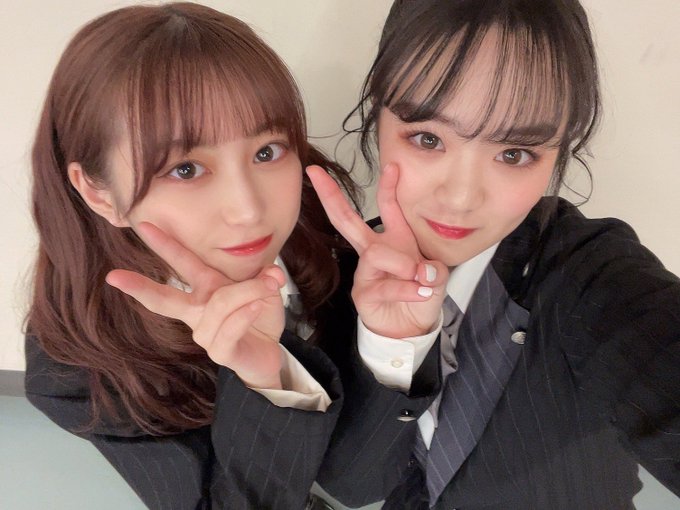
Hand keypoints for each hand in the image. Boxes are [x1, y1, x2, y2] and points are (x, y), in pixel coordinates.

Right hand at [106, 222, 285, 388]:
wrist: (268, 353)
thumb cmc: (258, 318)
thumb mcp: (265, 291)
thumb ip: (266, 278)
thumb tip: (271, 273)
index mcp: (205, 289)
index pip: (181, 263)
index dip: (163, 244)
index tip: (142, 225)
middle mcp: (198, 311)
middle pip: (164, 299)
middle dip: (140, 286)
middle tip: (114, 276)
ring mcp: (205, 334)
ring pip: (220, 304)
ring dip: (248, 292)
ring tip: (269, 288)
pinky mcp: (220, 351)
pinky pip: (229, 328)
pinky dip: (245, 314)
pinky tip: (257, 307)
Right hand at [307, 163, 447, 337]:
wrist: (410, 327)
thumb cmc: (419, 295)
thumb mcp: (435, 277)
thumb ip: (433, 270)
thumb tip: (422, 270)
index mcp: (394, 240)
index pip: (387, 208)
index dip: (389, 187)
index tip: (393, 166)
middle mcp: (374, 252)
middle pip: (346, 220)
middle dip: (331, 196)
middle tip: (316, 174)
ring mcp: (364, 272)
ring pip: (375, 254)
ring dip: (401, 263)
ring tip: (420, 275)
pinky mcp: (362, 294)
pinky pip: (384, 285)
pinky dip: (406, 289)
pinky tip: (421, 292)